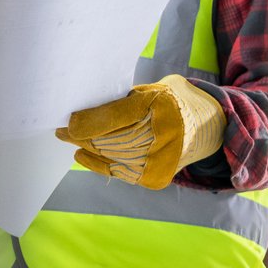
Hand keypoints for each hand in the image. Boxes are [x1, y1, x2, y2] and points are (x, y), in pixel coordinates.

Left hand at [57, 74, 225, 189]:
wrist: (207, 126)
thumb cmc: (171, 102)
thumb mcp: (151, 90)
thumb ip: (123, 101)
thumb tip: (83, 112)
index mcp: (162, 105)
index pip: (115, 116)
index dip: (86, 122)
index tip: (66, 122)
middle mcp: (163, 134)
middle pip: (109, 139)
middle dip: (80, 135)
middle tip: (59, 130)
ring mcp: (161, 159)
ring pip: (110, 156)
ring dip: (85, 148)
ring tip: (67, 139)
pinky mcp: (155, 176)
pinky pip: (119, 171)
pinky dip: (97, 162)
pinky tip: (82, 154)